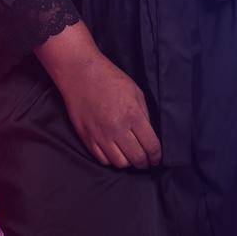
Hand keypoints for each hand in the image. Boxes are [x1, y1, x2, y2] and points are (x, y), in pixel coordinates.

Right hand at [48, 50, 162, 168]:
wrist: (80, 73)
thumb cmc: (110, 79)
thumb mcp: (135, 91)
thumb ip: (144, 114)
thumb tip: (149, 135)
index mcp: (133, 116)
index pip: (151, 146)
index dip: (156, 156)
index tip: (156, 159)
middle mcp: (117, 129)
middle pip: (137, 159)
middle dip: (144, 162)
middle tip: (145, 160)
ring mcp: (101, 135)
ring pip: (120, 163)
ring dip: (128, 162)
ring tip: (129, 155)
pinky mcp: (87, 138)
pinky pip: (102, 160)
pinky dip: (111, 159)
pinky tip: (114, 151)